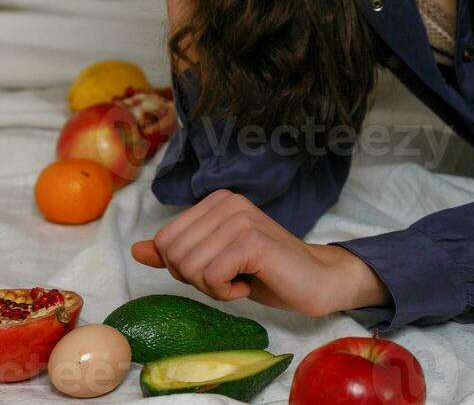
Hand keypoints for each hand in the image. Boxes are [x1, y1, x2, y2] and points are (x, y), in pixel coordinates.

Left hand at [131, 189, 384, 318]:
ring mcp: (239, 218)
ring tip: (241, 279)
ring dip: (213, 288)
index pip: (165, 240)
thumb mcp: (213, 262)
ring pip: (189, 267)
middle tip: (230, 277)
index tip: (218, 270)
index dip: (184, 268)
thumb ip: (176, 254)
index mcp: (215, 201)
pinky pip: (211, 277)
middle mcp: (226, 201)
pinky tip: (249, 284)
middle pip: (173, 254)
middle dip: (196, 279)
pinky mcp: (250, 239)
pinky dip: (226, 292)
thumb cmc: (265, 272)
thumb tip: (137, 249)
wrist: (315, 280)